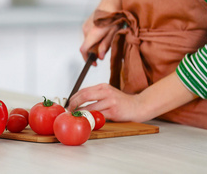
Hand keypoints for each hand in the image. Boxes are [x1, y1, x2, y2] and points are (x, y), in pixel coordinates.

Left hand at [67, 72, 197, 122]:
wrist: (138, 106)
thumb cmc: (122, 101)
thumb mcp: (108, 93)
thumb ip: (96, 95)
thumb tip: (79, 101)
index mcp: (103, 86)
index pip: (84, 90)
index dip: (74, 98)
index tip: (69, 104)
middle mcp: (106, 92)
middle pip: (84, 96)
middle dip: (74, 104)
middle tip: (70, 110)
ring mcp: (110, 101)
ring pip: (90, 107)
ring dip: (81, 113)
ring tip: (76, 117)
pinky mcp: (114, 111)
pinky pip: (99, 116)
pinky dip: (91, 119)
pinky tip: (87, 120)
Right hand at [80, 0, 121, 63]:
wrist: (110, 3)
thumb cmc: (114, 17)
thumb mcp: (113, 34)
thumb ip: (105, 46)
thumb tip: (100, 56)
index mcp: (93, 33)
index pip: (83, 49)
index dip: (87, 58)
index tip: (93, 63)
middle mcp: (86, 30)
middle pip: (86, 46)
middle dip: (94, 51)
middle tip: (105, 50)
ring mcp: (85, 26)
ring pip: (88, 40)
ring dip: (95, 44)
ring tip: (106, 39)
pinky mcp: (86, 23)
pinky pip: (88, 35)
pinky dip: (94, 38)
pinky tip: (102, 33)